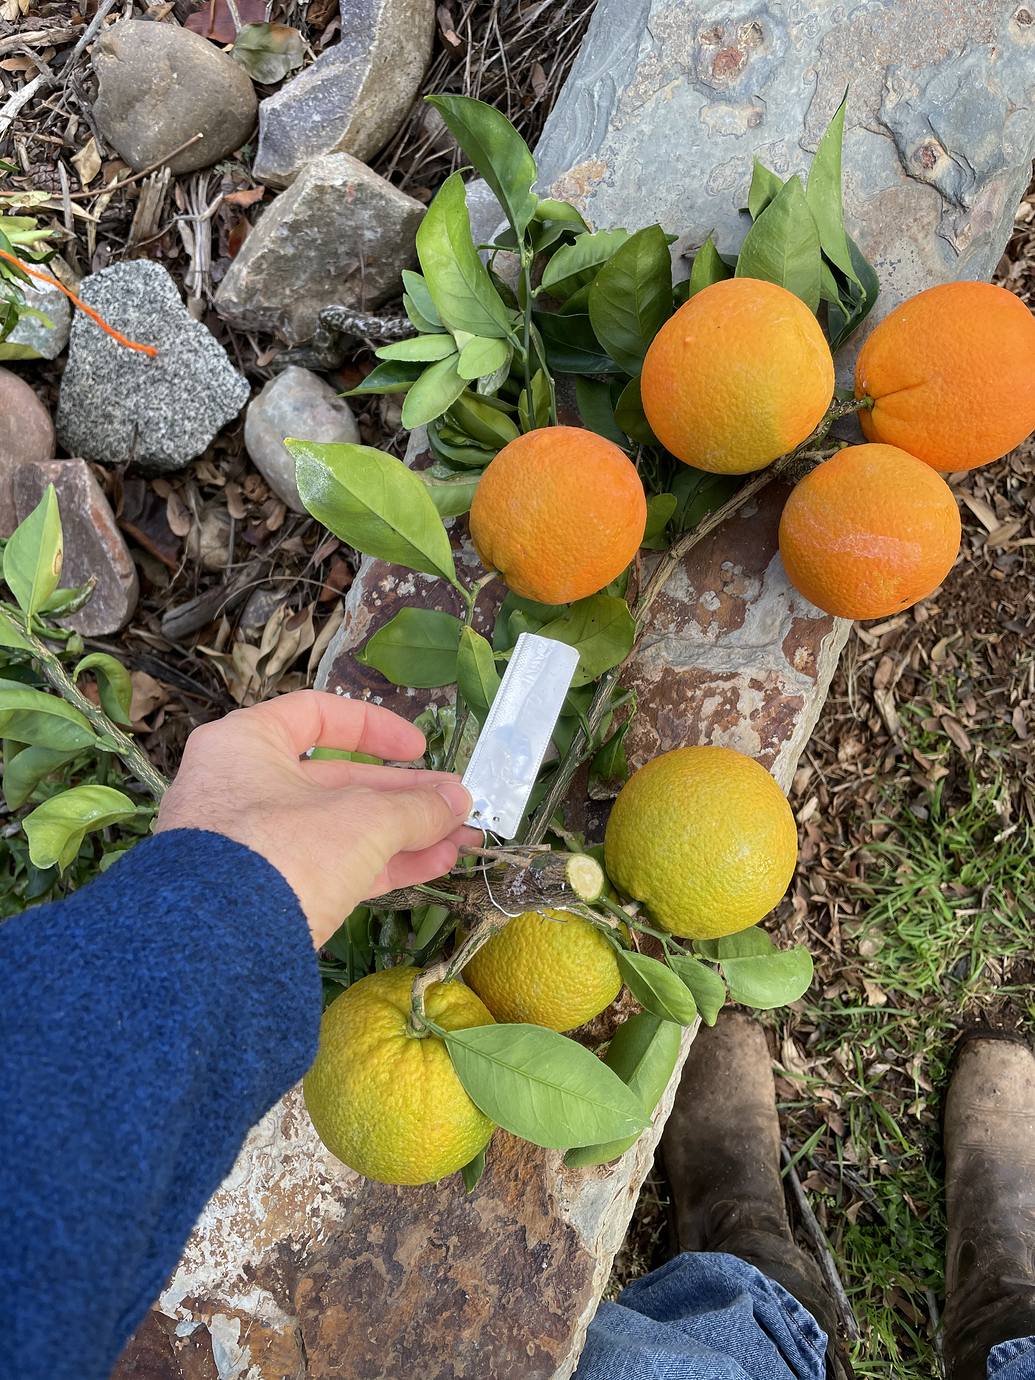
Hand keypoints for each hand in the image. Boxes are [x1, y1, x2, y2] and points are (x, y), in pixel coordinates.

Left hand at [155, 690, 475, 948]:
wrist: (218, 951)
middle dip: (404, 796)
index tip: (418, 748)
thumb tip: (457, 802)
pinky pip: (329, 867)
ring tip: (459, 840)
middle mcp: (240, 788)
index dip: (373, 727)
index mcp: (245, 744)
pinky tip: (432, 866)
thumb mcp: (361, 820)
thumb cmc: (281, 853)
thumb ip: (414, 807)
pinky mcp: (263, 894)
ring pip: (339, 829)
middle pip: (337, 781)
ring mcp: (250, 845)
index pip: (315, 715)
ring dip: (402, 833)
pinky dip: (379, 864)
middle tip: (456, 805)